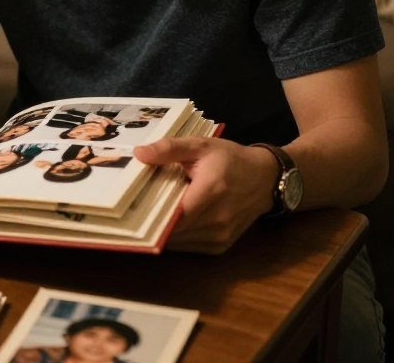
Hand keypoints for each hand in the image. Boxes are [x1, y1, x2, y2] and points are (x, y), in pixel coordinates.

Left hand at [134, 136, 277, 253]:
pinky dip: (176, 236)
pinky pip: (189, 246)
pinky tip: (166, 221)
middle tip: (129, 210)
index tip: (127, 208)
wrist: (266, 178)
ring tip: (146, 214)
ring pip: (178, 242)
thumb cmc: (231, 159)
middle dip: (149, 223)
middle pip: (171, 231)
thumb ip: (169, 148)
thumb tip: (139, 153)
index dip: (147, 214)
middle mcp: (217, 221)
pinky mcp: (221, 246)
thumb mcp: (201, 146)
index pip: (172, 215)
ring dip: (161, 231)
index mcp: (211, 193)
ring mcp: (220, 237)